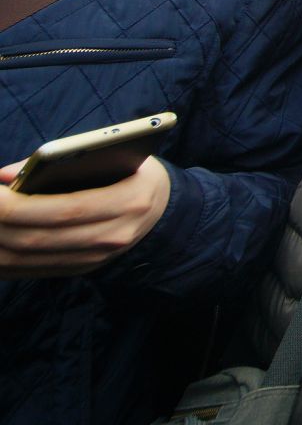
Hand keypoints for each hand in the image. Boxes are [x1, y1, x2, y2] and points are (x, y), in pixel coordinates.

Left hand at [0, 157, 170, 277]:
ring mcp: (95, 259)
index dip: (21, 204)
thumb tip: (3, 174)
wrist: (162, 210)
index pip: (65, 209)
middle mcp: (112, 237)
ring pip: (28, 258)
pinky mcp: (79, 269)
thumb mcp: (115, 154)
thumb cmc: (134, 172)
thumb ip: (62, 159)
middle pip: (39, 237)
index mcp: (128, 203)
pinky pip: (29, 270)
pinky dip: (1, 258)